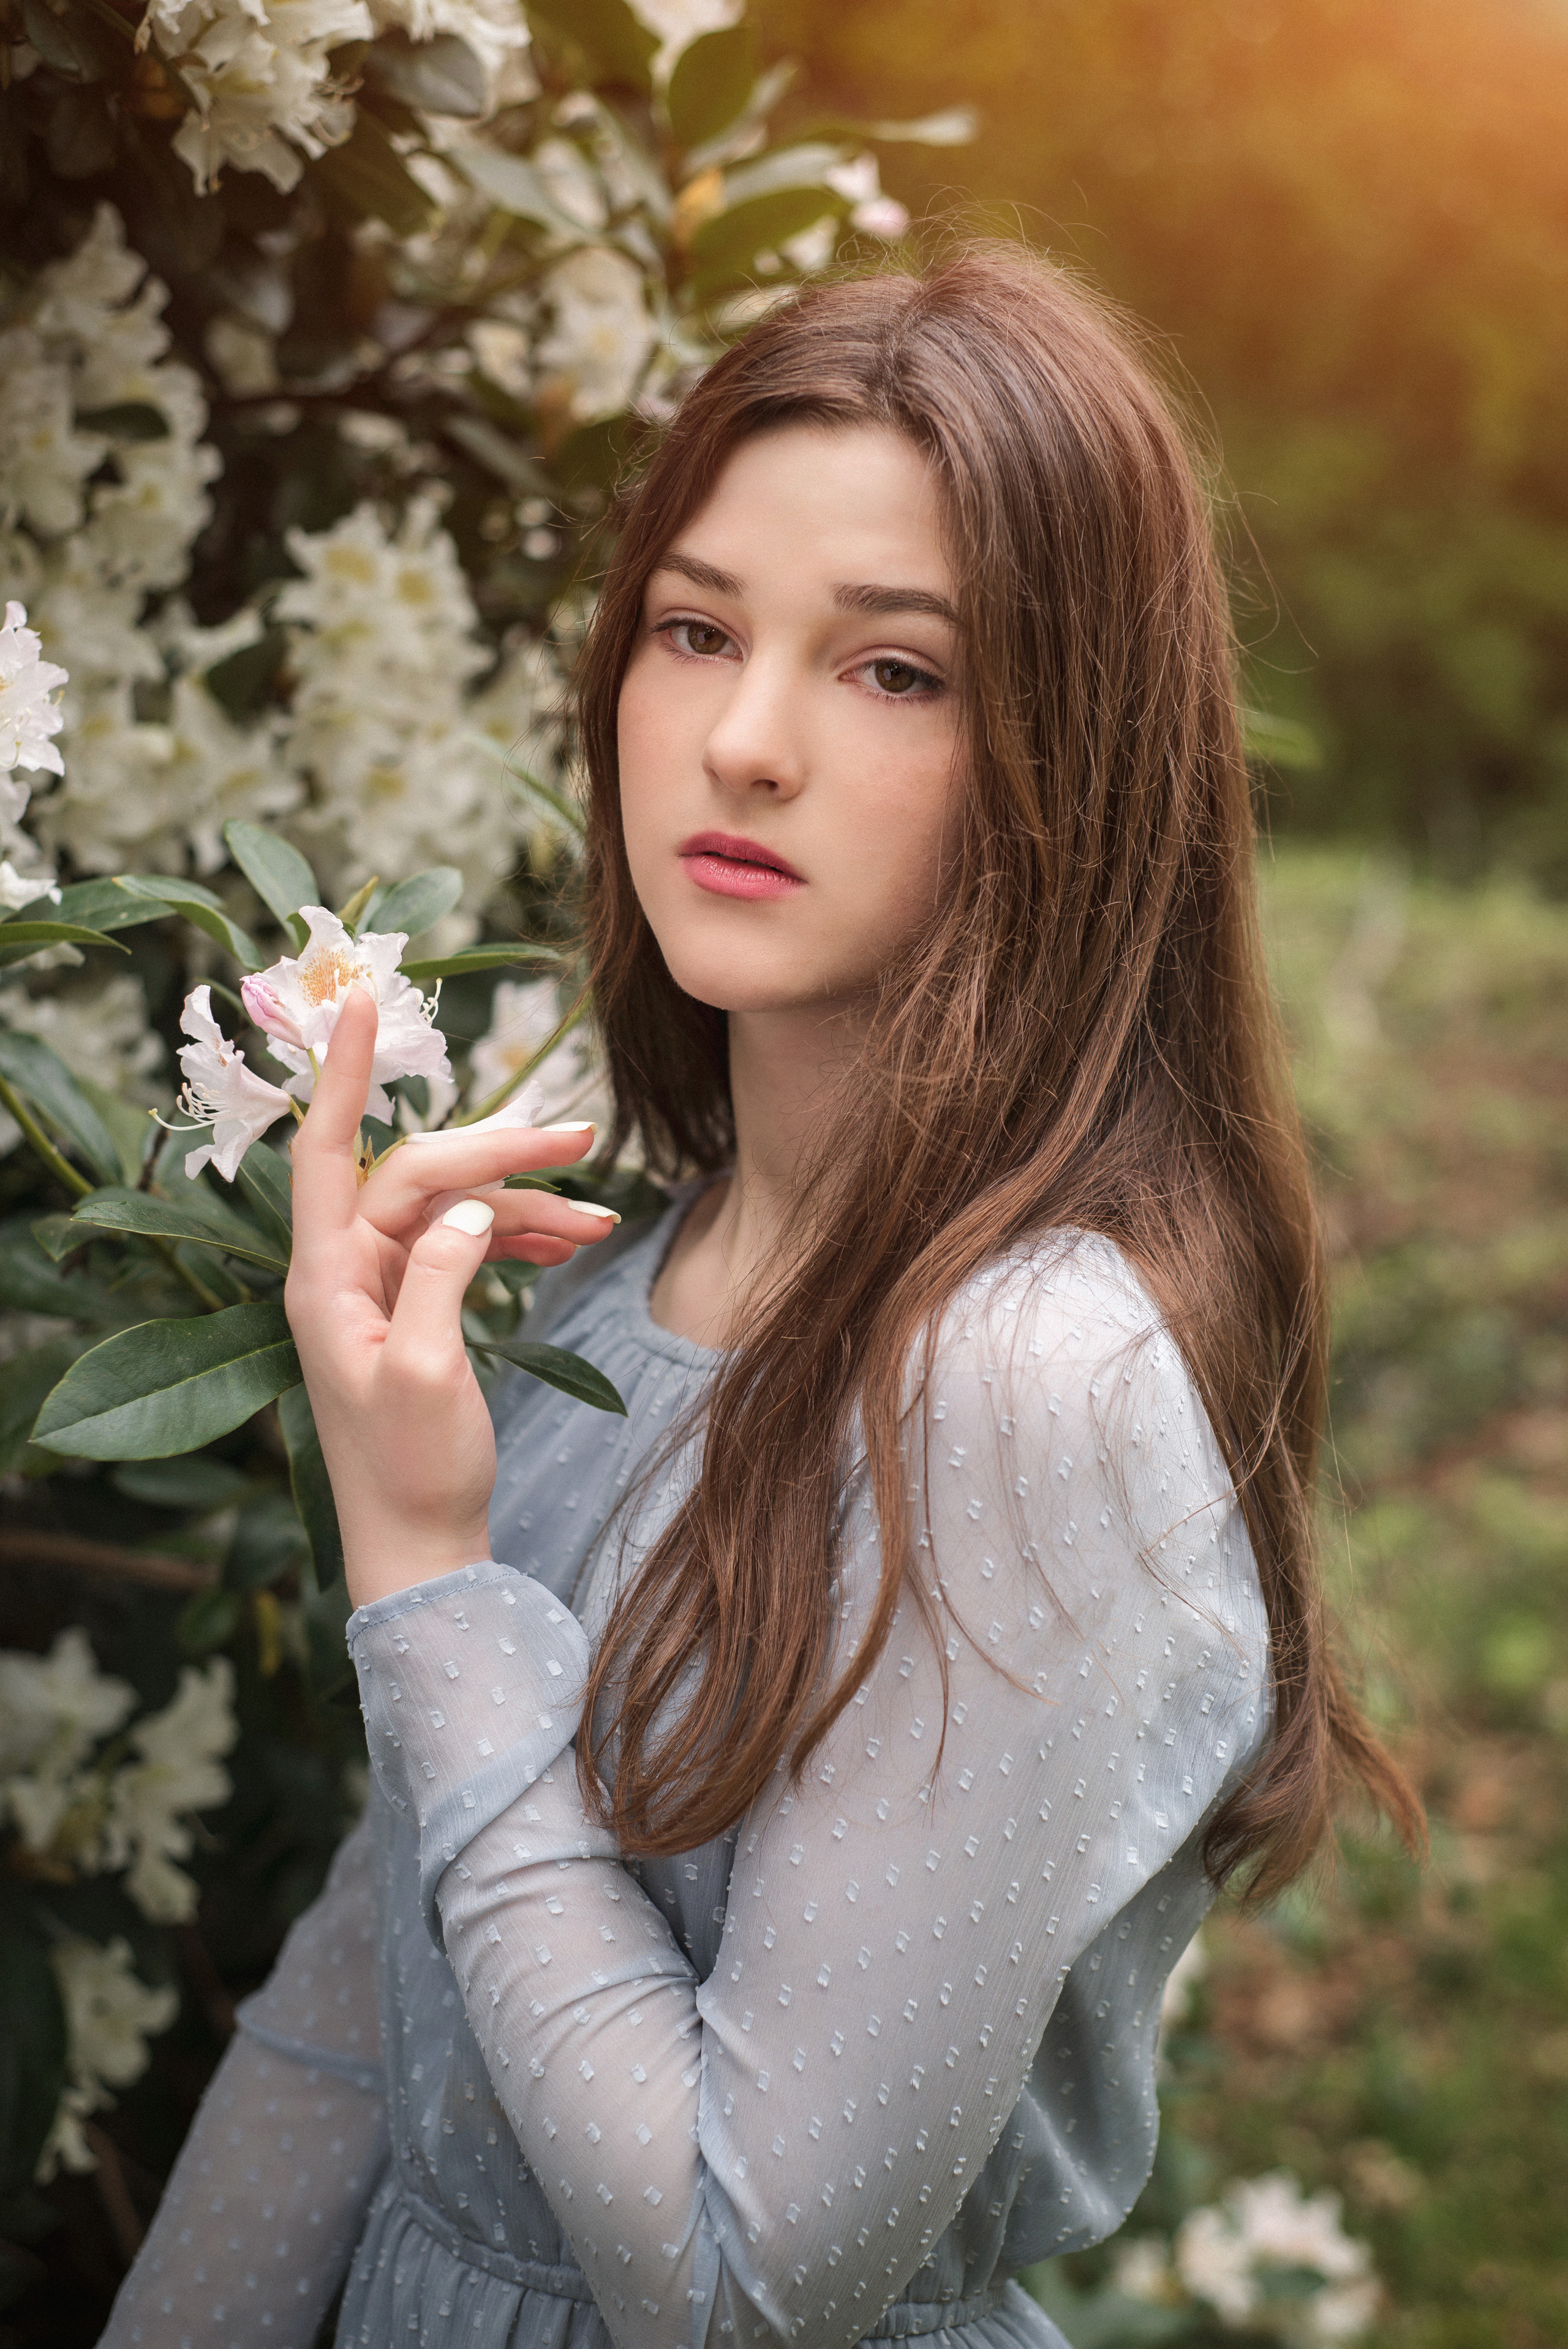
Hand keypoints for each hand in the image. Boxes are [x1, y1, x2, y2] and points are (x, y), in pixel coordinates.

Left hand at [284, 987, 615, 1608]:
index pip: (327, 1151)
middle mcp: (344, 1272)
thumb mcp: (429, 1375)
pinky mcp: (418, 1307)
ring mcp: (382, 1287)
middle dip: (501, 1150)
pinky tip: (578, 1238)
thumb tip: (472, 1207)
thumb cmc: (413, 1474)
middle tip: (581, 1137)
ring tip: (603, 1210)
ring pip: (456, 1206)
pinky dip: (522, 1235)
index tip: (358, 1003)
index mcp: (324, 1280)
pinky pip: (470, 1244)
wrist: (422, 1549)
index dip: (340, 1075)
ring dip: (528, 1200)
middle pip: (421, 1172)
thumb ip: (441, 1277)